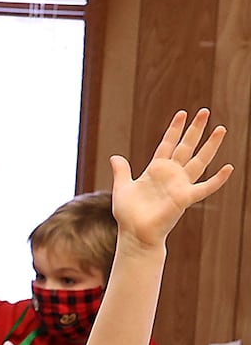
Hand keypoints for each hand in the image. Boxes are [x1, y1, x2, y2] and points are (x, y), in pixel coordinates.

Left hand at [111, 109, 233, 247]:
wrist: (134, 233)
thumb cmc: (128, 214)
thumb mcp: (122, 187)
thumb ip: (121, 172)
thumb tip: (115, 157)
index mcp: (156, 170)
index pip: (168, 144)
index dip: (174, 130)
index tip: (182, 114)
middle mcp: (171, 174)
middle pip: (186, 147)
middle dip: (195, 129)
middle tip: (204, 111)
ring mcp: (180, 185)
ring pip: (199, 161)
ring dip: (210, 146)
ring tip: (221, 129)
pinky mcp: (185, 198)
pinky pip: (205, 187)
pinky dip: (217, 179)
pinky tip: (229, 168)